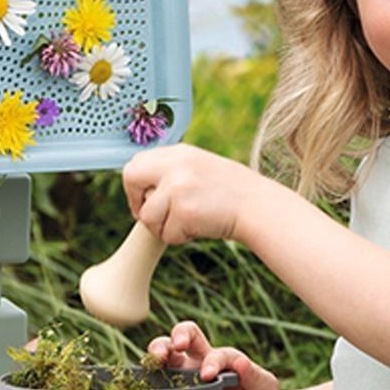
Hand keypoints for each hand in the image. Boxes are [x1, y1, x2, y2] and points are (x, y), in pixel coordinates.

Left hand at [122, 144, 263, 246]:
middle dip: (137, 202)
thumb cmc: (230, 193)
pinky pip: (166, 234)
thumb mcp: (199, 169)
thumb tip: (140, 186)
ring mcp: (179, 186)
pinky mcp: (184, 210)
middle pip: (130, 177)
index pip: (136, 163)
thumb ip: (171, 172)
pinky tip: (201, 227)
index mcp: (179, 153)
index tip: (145, 201)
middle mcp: (176, 165)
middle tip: (153, 217)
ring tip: (189, 223)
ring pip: (147, 216)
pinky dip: (180, 237)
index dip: (135, 185)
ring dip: (163, 227)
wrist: (259, 206)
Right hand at [147, 320, 284, 389]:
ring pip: (164, 358)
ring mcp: (185, 380)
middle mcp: (200, 363)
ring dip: (156, 354)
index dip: (211, 360)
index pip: (213, 352)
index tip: (209, 376)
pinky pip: (158, 386)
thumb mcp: (265, 388)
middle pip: (182, 337)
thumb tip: (241, 361)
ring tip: (154, 361)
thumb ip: (254, 374)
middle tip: (174, 348)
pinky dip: (148, 382)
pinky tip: (145, 386)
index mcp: (223, 358)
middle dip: (175, 338)